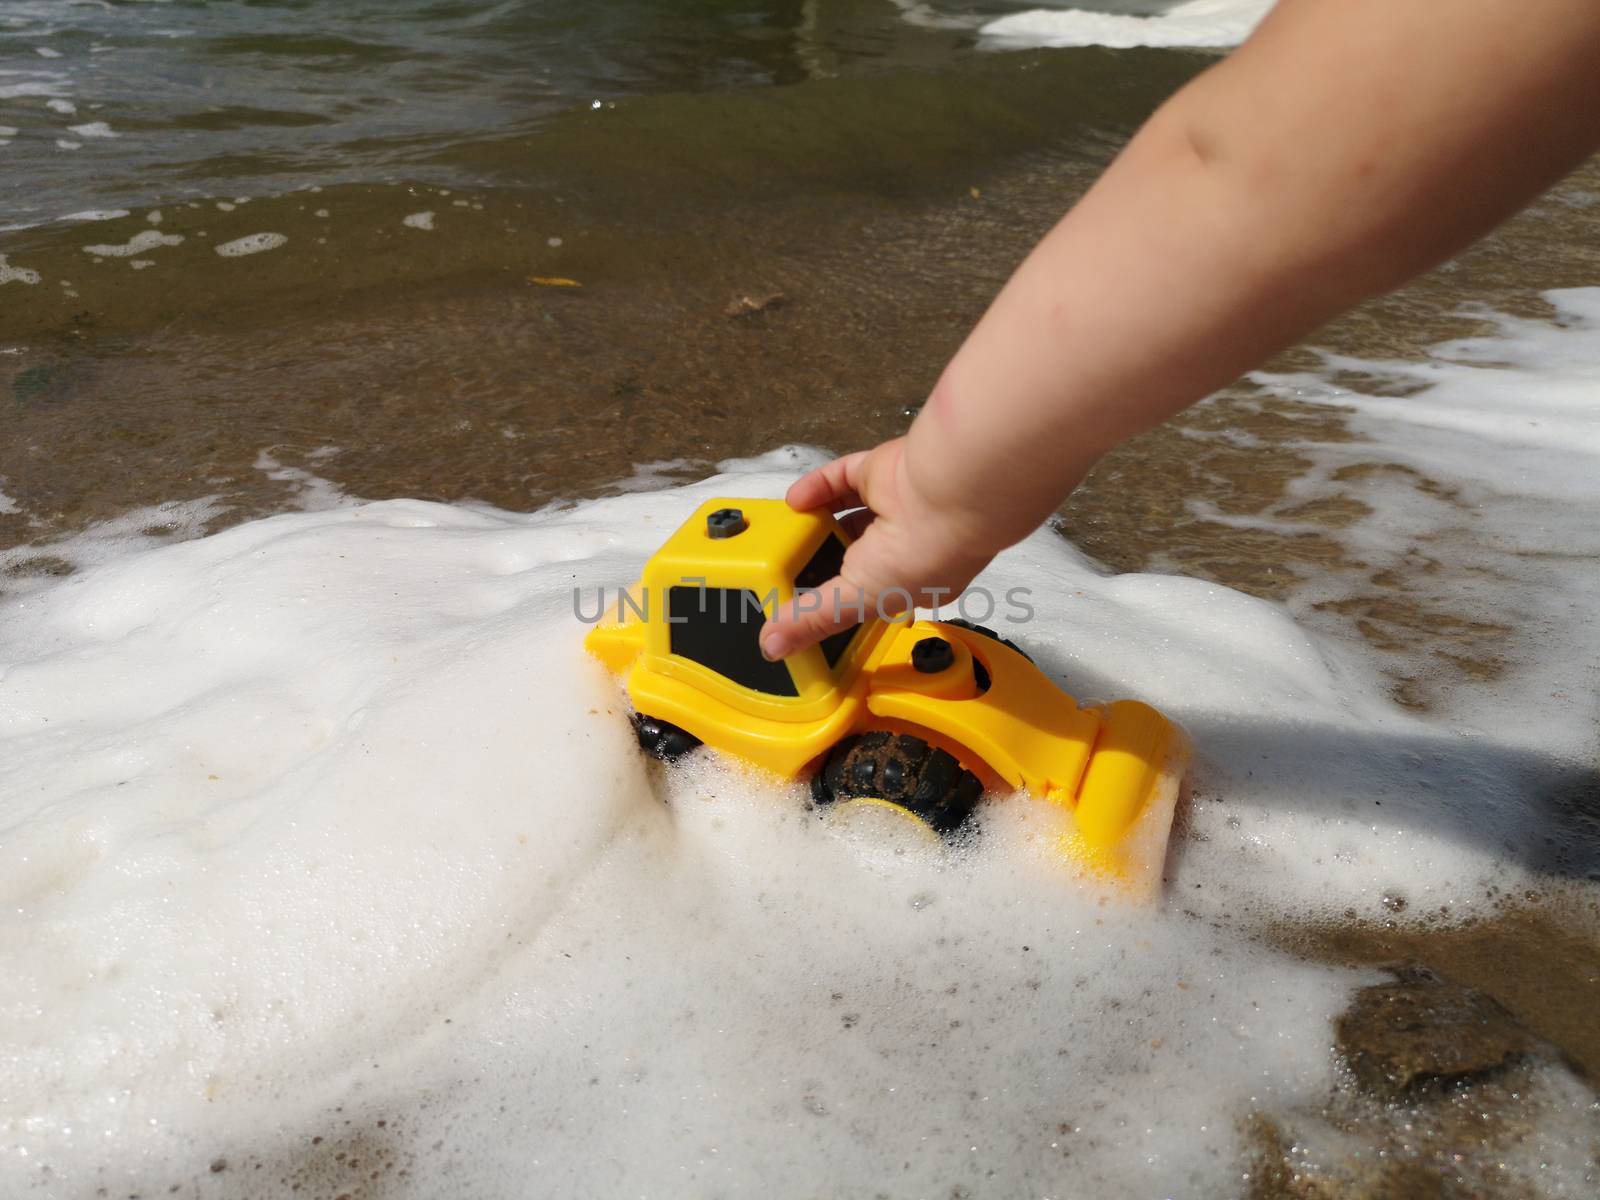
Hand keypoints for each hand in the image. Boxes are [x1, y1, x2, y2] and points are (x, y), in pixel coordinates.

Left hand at [758, 438, 996, 660]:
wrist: (949, 493)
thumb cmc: (925, 554)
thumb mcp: (859, 599)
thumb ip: (814, 619)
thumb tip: (773, 647)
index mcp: (912, 584)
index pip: (867, 597)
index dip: (838, 602)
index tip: (802, 610)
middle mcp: (904, 546)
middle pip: (853, 555)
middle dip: (822, 562)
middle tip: (783, 571)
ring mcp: (893, 508)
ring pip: (846, 516)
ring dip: (816, 524)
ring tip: (785, 537)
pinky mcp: (880, 472)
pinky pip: (841, 479)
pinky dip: (817, 488)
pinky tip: (795, 501)